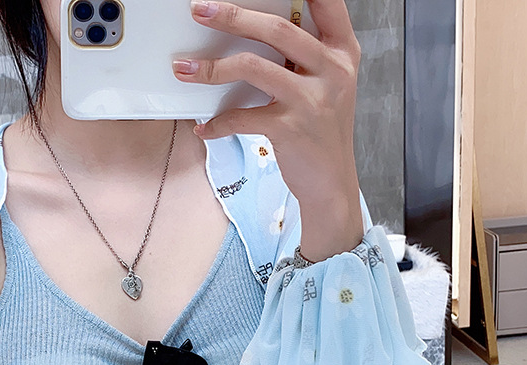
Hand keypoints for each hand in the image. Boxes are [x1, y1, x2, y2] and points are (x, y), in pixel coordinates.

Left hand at [172, 0, 364, 261]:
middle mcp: (331, 70)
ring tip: (185, 68)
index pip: (326, 2)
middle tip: (200, 10)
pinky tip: (204, 128)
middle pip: (276, 28)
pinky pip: (242, 117)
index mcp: (342, 52)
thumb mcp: (328, 86)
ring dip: (212, 67)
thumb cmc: (322, 134)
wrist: (332, 184)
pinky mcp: (291, 129)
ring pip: (252, 67)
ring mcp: (312, 100)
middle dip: (232, 16)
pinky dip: (218, 123)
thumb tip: (255, 30)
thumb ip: (305, 56)